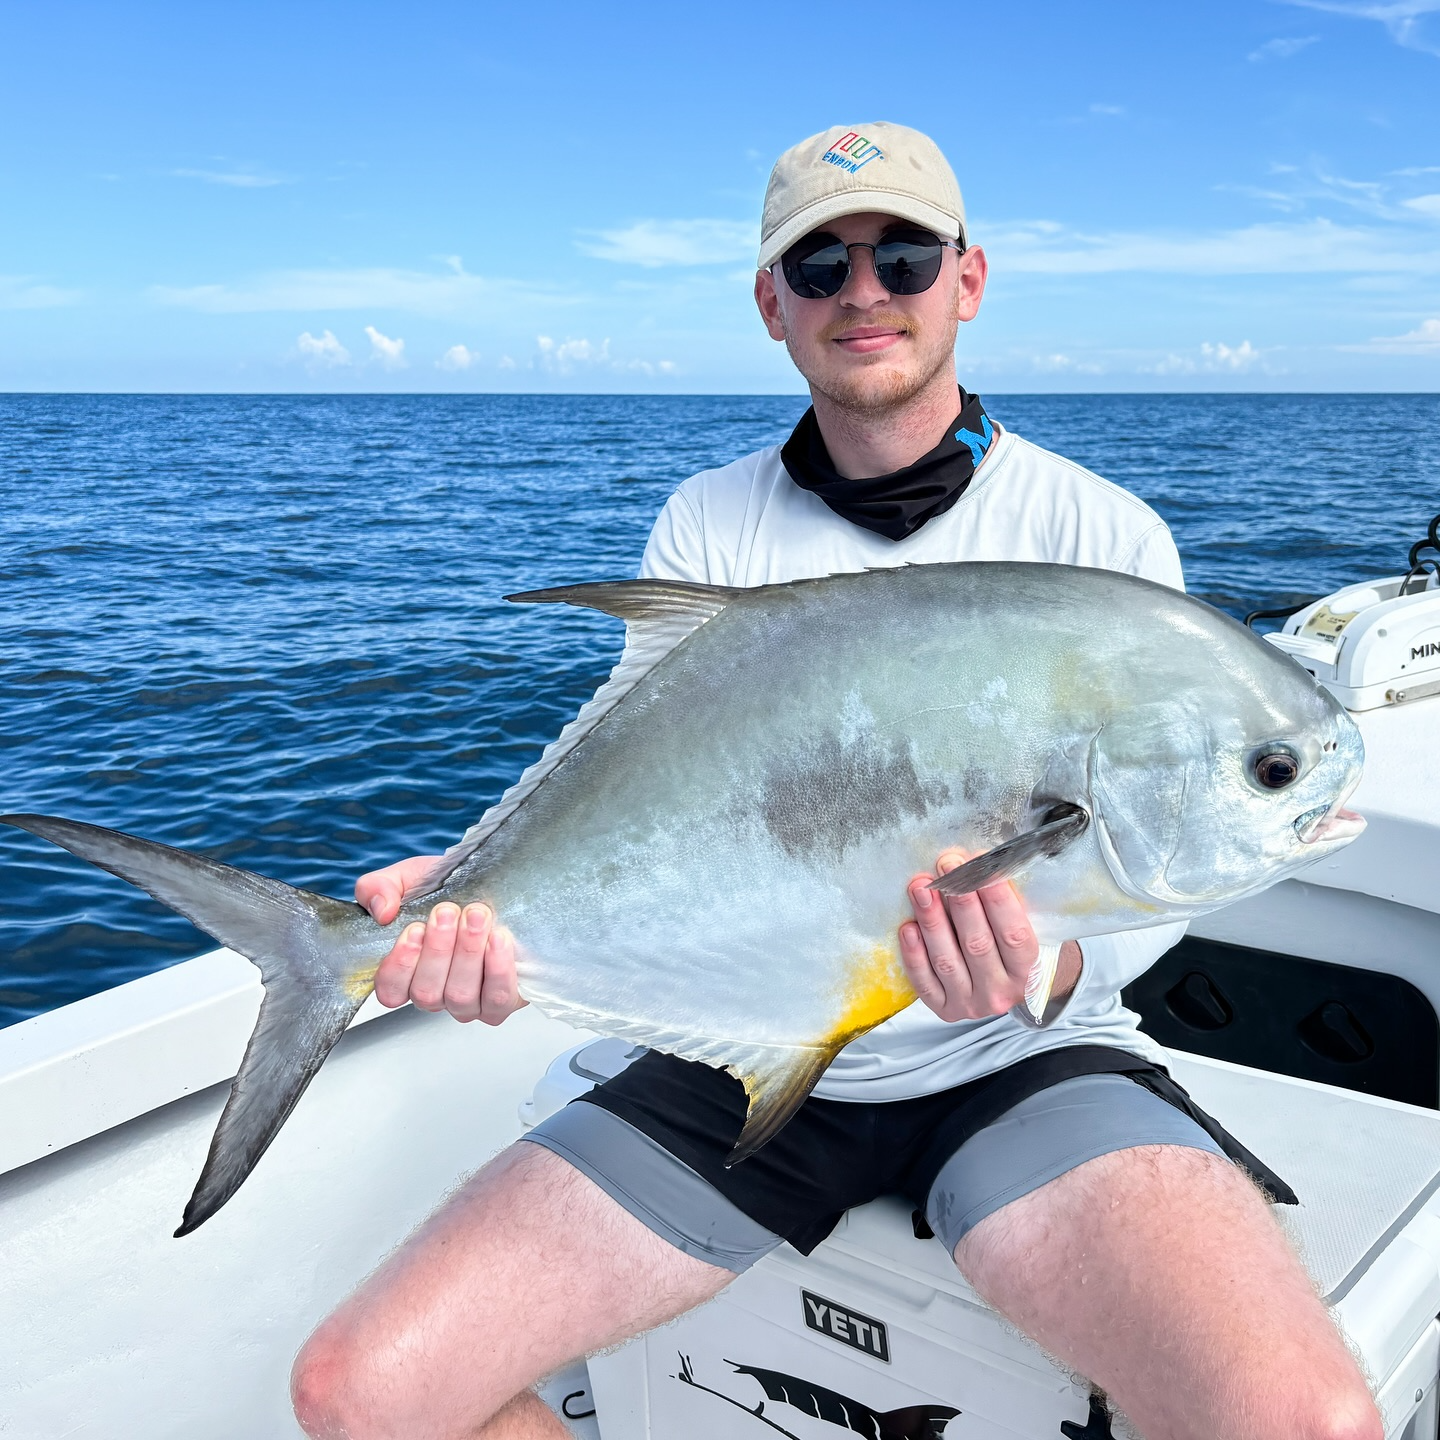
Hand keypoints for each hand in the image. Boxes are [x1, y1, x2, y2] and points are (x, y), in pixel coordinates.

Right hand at [356, 855, 525, 1025]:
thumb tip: (382, 911)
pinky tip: (498, 938)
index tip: (414, 929)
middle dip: (438, 949)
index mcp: (405, 973)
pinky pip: (497, 999)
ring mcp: (468, 1002)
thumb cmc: (445, 887)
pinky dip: (498, 969)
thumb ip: (376, 888)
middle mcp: (435, 993)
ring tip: (476, 916)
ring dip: (468, 953)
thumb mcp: (405, 878)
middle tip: (448, 912)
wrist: (490, 880)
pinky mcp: (501, 1000)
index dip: (400, 965)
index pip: (390, 991)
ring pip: (460, 996)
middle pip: (426, 993)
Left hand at [899, 848, 1081, 1021]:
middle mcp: (1001, 992)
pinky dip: (915, 954)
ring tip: (920, 888)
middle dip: (959, 900)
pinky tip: (908, 927)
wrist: (1008, 986)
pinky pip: (926, 983)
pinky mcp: (945, 1010)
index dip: (996, 898)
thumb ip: (1005, 902)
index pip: (1013, 933)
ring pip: (948, 961)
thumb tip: (974, 863)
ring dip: (932, 921)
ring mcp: (972, 1005)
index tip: (978, 864)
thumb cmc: (1011, 946)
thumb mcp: (1024, 926)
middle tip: (945, 865)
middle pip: (977, 944)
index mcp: (1029, 971)